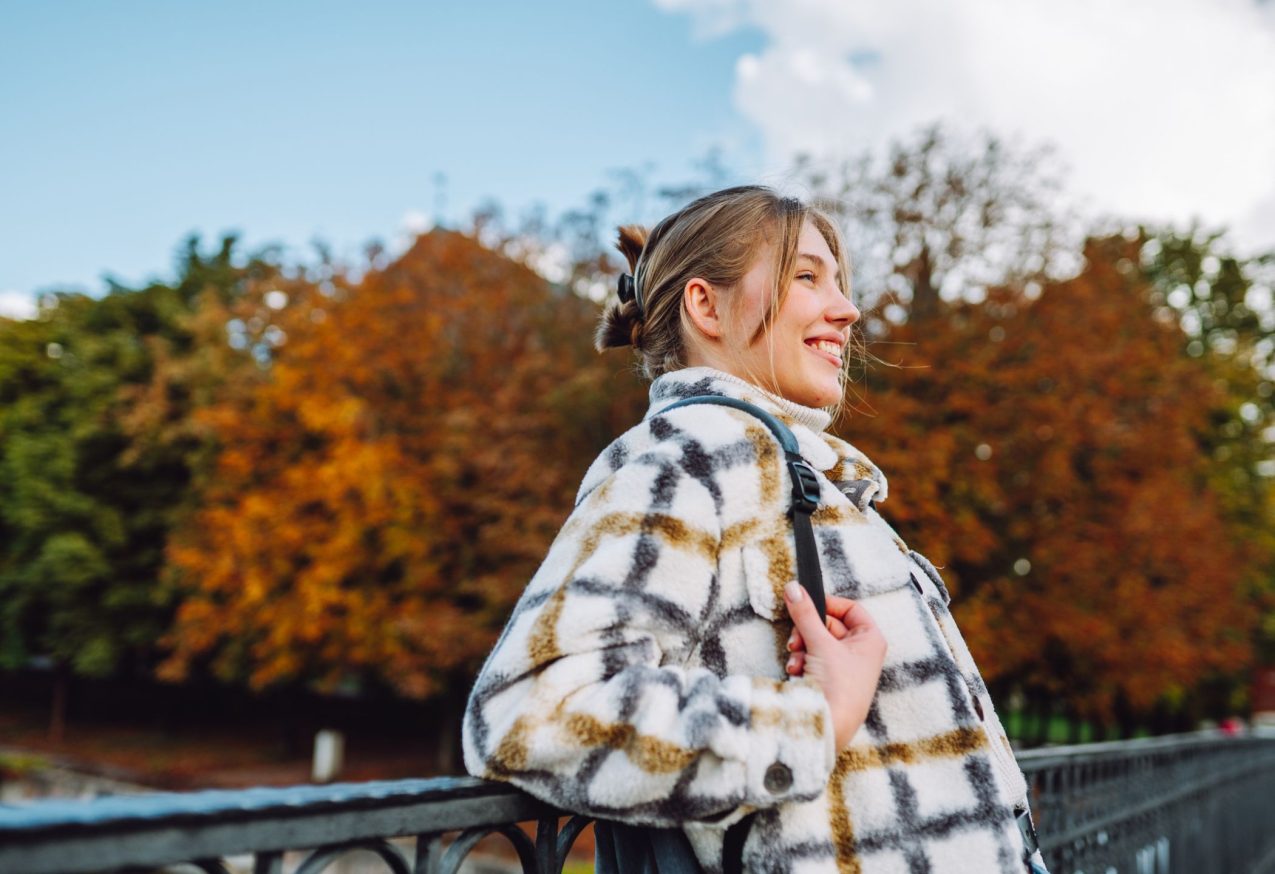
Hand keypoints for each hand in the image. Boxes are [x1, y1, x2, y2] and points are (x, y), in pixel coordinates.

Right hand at [782, 585, 885, 748]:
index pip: (850, 608)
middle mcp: (861, 651)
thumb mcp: (820, 643)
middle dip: (807, 632)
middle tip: (796, 639)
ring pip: (817, 642)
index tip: (806, 603)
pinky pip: (812, 659)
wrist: (830, 726)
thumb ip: (805, 614)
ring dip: (801, 648)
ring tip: (797, 659)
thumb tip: (793, 588)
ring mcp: (845, 666)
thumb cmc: (839, 687)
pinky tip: (797, 672)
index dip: (827, 604)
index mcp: (870, 639)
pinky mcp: (830, 679)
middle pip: (829, 625)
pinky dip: (801, 663)